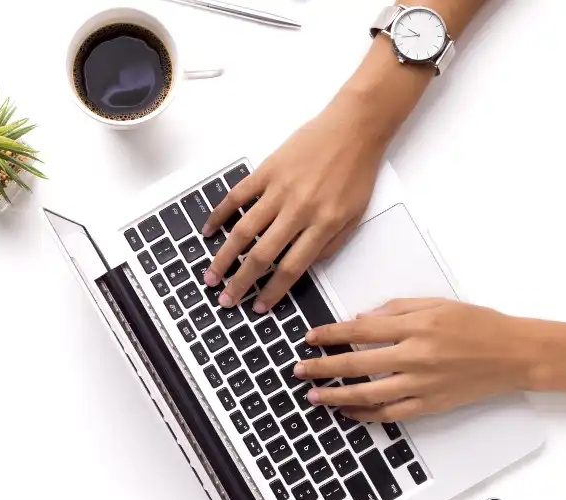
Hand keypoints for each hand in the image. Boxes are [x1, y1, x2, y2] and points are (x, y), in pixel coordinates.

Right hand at [202, 97, 387, 312]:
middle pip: (262, 255)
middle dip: (241, 283)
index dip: (273, 291)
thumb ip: (329, 245)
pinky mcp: (267, 170)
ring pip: (244, 230)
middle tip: (226, 300)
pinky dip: (220, 215)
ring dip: (224, 257)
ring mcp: (279, 189)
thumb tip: (301, 268)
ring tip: (211, 276)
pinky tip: (209, 232)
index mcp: (322, 225)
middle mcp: (298, 210)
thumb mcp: (354, 217)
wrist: (355, 127)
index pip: (291, 268)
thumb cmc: (357, 172)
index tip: (258, 307)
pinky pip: (238, 196)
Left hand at [293, 298, 534, 420]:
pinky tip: (348, 412)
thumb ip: (396, 309)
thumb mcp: (436, 304)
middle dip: (323, 367)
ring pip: (369, 394)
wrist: (513, 354)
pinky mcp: (430, 405)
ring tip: (314, 395)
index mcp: (417, 326)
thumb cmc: (478, 325)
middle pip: (357, 363)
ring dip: (337, 396)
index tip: (309, 338)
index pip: (361, 331)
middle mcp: (417, 356)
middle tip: (299, 369)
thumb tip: (359, 320)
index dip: (330, 335)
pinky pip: (391, 414)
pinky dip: (366, 415)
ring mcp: (423, 384)